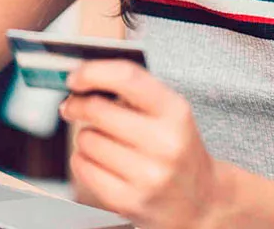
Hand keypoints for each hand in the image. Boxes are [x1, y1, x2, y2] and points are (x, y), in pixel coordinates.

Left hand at [59, 61, 230, 228]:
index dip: (92, 72)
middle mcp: (165, 144)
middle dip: (77, 104)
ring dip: (86, 137)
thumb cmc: (176, 149)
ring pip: (86, 139)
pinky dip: (83, 160)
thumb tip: (82, 79)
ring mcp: (147, 176)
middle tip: (73, 105)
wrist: (201, 200)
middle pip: (97, 110)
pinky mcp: (128, 201)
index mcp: (175, 113)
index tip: (74, 77)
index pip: (127, 78)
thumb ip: (132, 90)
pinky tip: (100, 161)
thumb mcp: (169, 112)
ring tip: (104, 142)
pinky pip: (82, 167)